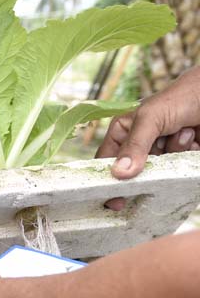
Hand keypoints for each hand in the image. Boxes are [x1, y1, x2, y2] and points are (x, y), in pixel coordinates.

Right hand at [97, 66, 199, 209]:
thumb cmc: (180, 97)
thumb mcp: (151, 118)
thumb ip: (135, 145)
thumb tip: (119, 173)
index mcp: (123, 132)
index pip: (106, 161)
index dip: (107, 180)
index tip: (112, 200)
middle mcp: (140, 144)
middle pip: (133, 172)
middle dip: (145, 171)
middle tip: (151, 177)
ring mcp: (162, 151)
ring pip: (159, 171)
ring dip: (173, 153)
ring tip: (183, 132)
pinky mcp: (181, 156)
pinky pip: (179, 169)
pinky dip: (187, 155)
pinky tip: (193, 137)